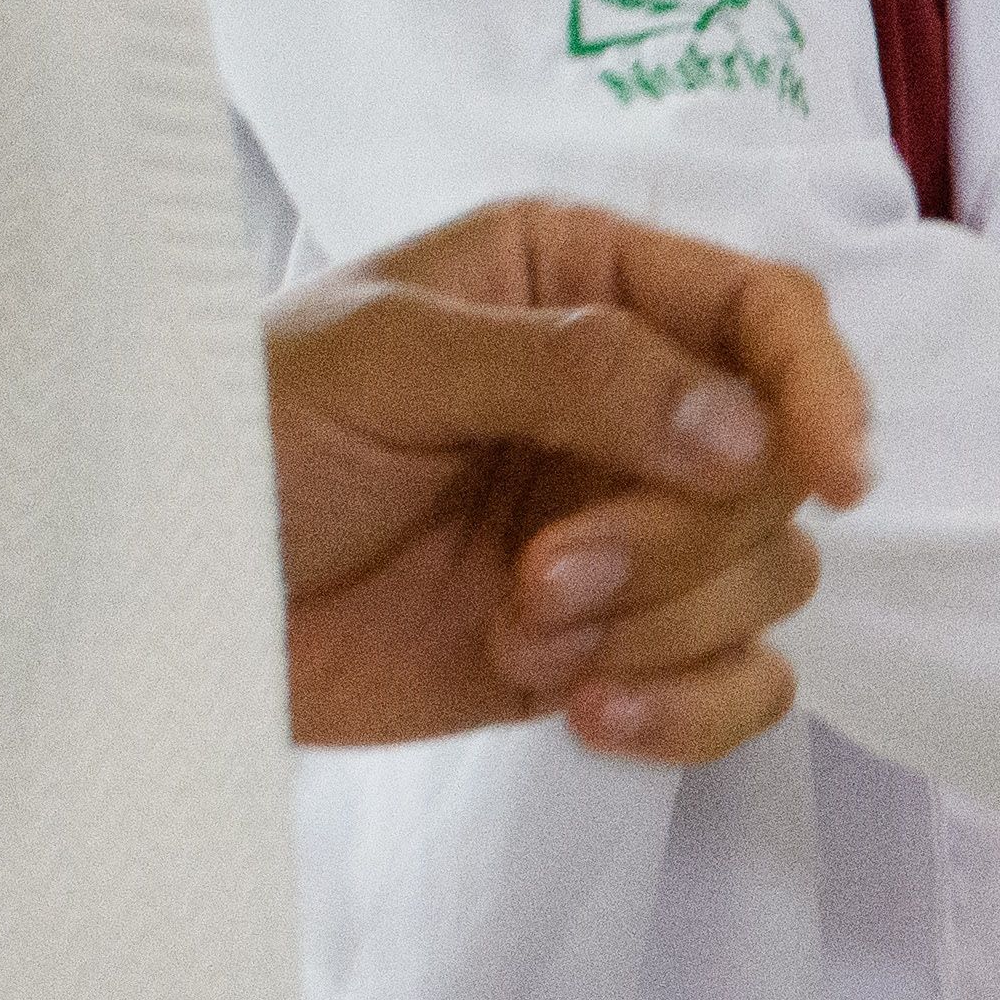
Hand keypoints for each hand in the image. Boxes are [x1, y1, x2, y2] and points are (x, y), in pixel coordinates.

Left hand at [265, 200, 868, 761]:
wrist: (168, 608)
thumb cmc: (246, 437)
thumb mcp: (387, 361)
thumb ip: (574, 370)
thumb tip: (746, 433)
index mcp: (583, 285)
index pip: (767, 314)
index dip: (819, 388)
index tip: (831, 476)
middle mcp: (631, 402)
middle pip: (774, 470)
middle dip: (672, 542)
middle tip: (541, 577)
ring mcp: (632, 530)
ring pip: (767, 580)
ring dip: (658, 627)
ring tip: (520, 634)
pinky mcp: (623, 646)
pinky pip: (743, 685)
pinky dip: (688, 711)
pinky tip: (589, 714)